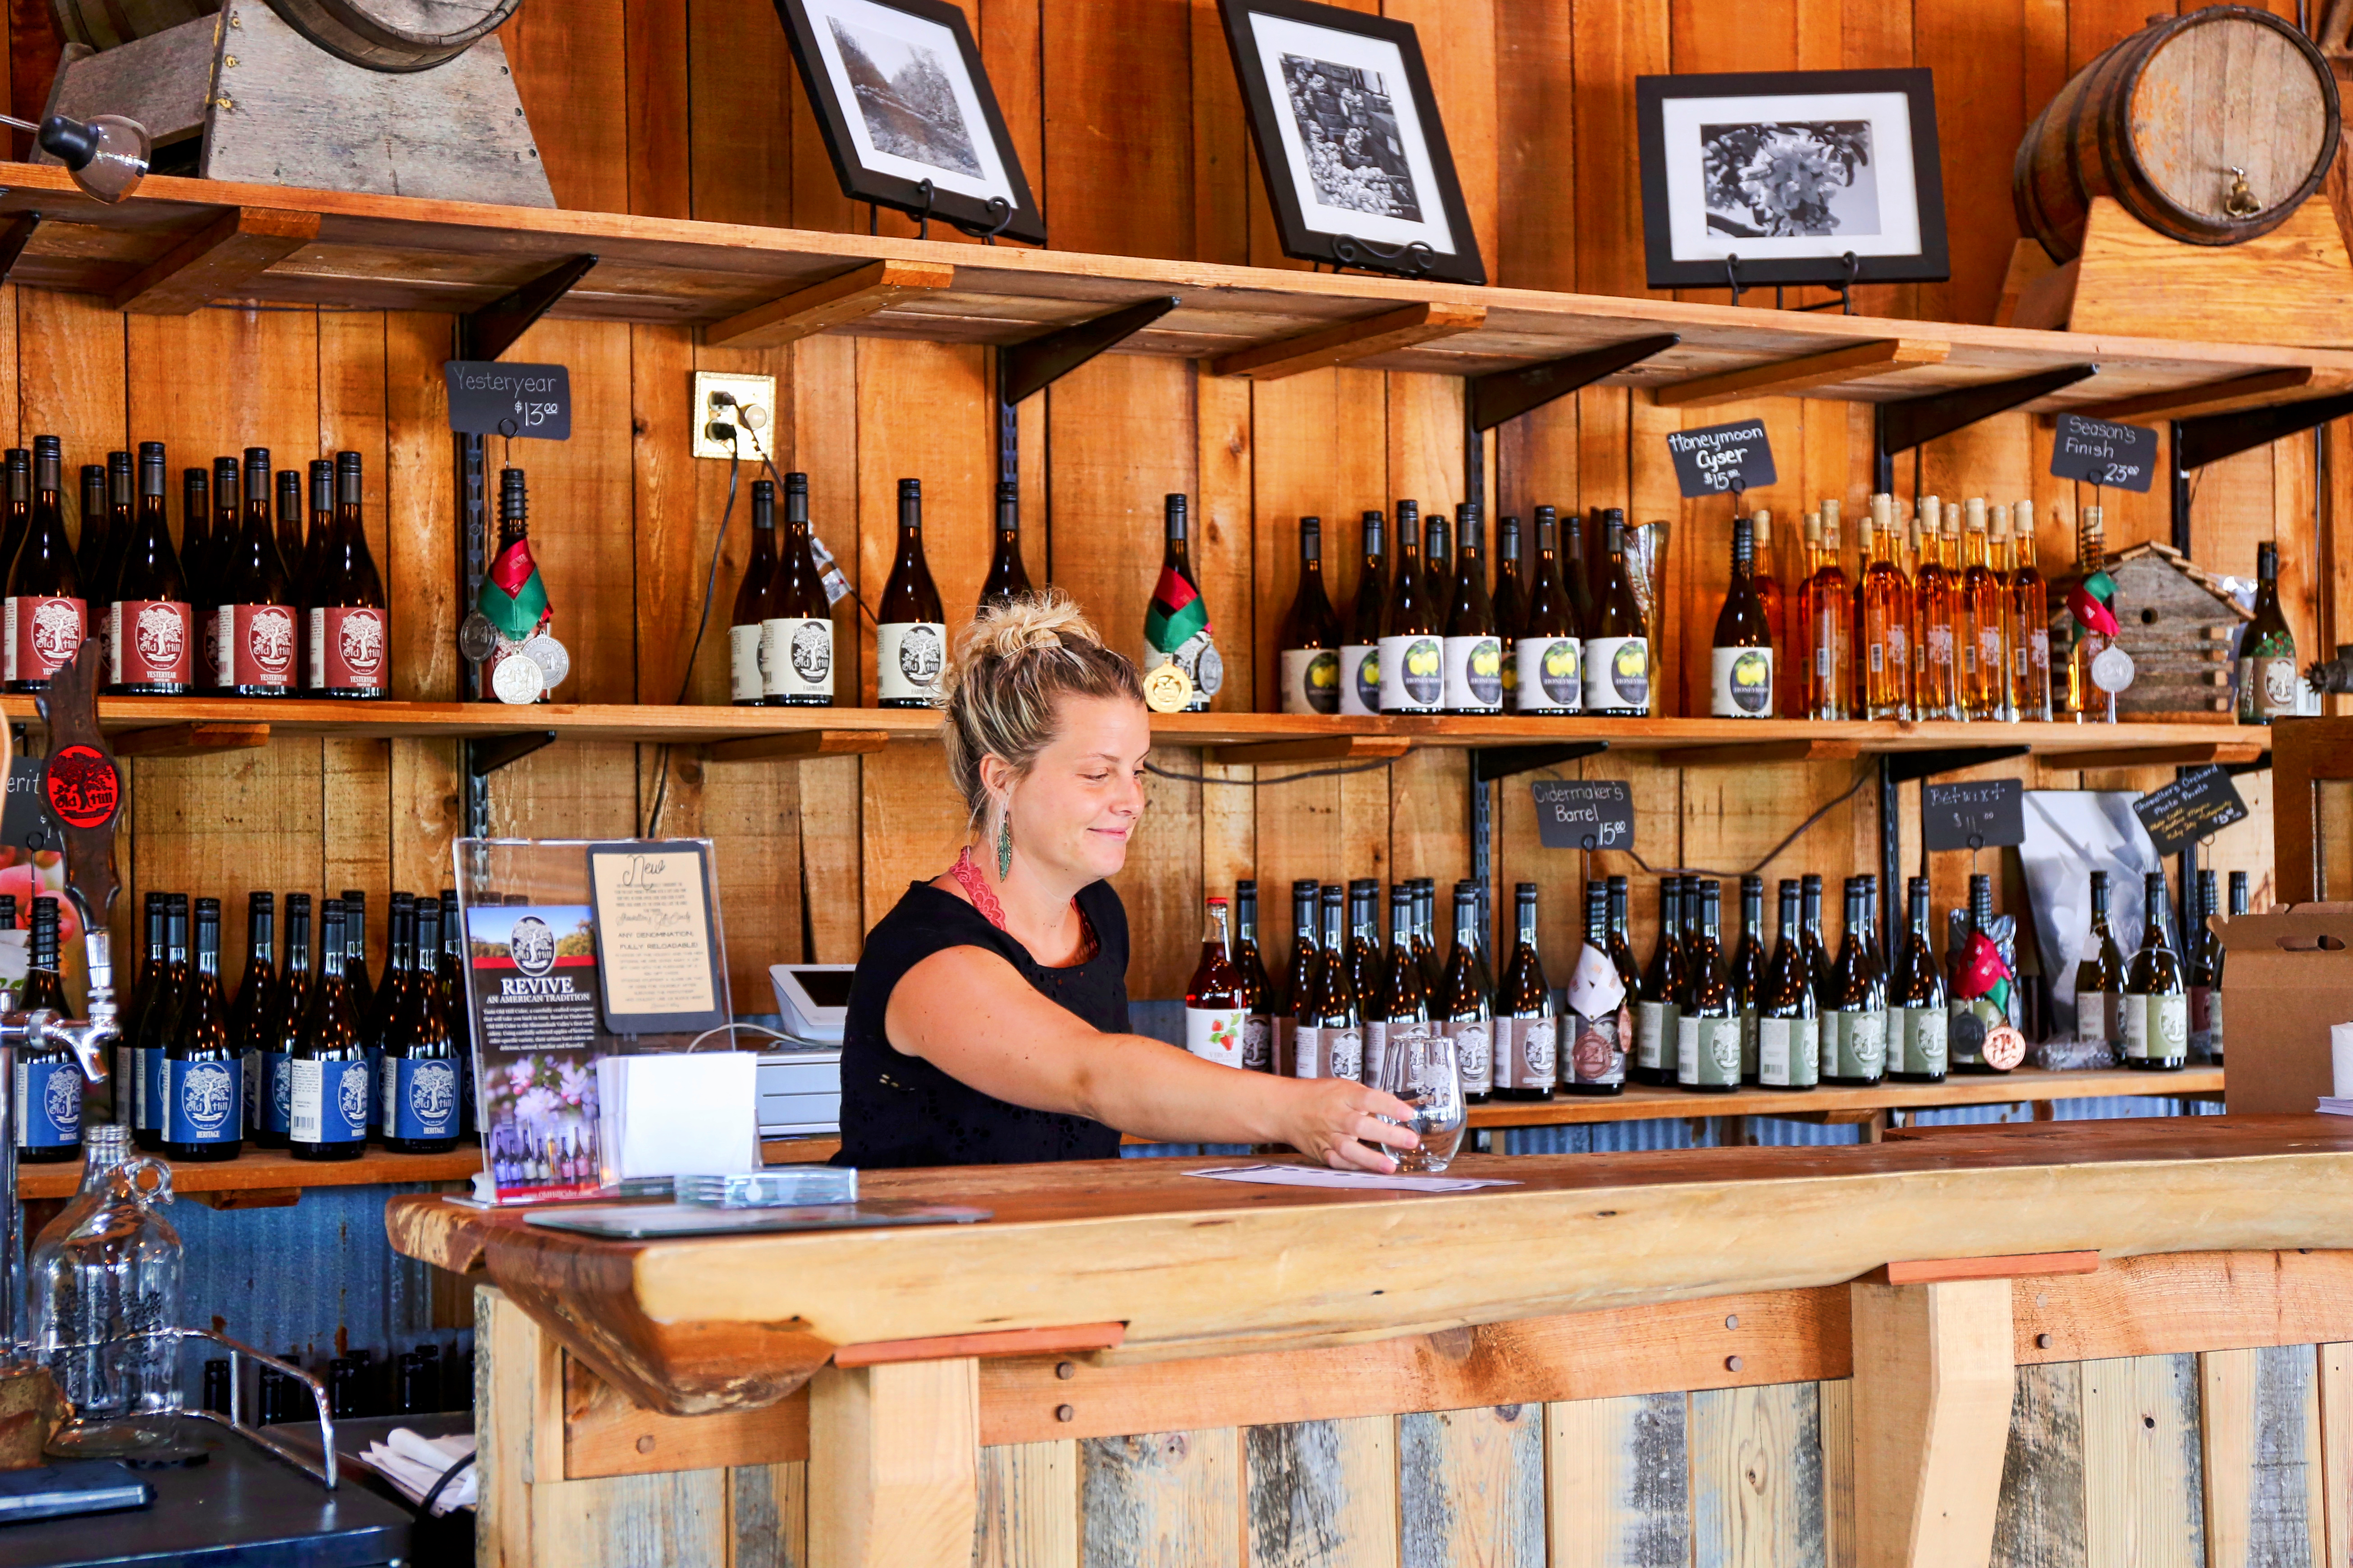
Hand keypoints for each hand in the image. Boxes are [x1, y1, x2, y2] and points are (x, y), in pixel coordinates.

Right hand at [1279, 1079, 1421, 1172]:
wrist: (1286, 1108)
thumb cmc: (1318, 1097)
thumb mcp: (1344, 1088)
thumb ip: (1368, 1099)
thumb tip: (1396, 1108)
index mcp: (1343, 1096)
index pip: (1369, 1099)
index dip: (1390, 1106)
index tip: (1409, 1114)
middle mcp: (1335, 1116)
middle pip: (1361, 1125)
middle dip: (1388, 1134)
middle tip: (1410, 1141)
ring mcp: (1327, 1135)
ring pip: (1348, 1149)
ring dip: (1370, 1159)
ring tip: (1390, 1167)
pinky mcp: (1321, 1151)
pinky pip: (1337, 1162)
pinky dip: (1353, 1167)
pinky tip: (1370, 1171)